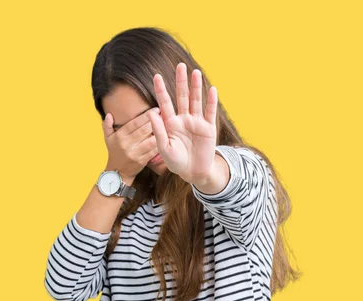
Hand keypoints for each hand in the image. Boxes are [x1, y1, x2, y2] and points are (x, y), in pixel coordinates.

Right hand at [102, 106, 160, 180]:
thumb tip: (109, 114)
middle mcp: (127, 144)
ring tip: (167, 125)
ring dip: (160, 133)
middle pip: (144, 130)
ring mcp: (134, 153)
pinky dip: (160, 144)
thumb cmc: (114, 152)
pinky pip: (153, 151)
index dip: (146, 115)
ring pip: (150, 140)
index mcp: (120, 136)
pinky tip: (166, 138)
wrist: (117, 172)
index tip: (156, 109)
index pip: (134, 123)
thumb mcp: (108, 139)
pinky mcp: (141, 161)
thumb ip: (107, 125)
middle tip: (164, 115)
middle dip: (156, 121)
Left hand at [146, 62, 218, 184]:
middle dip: (180, 82)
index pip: (164, 103)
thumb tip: (151, 113)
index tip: (156, 76)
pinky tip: (212, 89)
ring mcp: (196, 122)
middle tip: (180, 65)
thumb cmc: (176, 162)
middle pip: (182, 97)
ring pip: (196, 101)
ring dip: (196, 87)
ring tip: (195, 72)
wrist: (193, 172)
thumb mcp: (164, 148)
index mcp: (170, 123)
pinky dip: (211, 101)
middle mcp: (183, 119)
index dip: (161, 90)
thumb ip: (158, 131)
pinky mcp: (208, 128)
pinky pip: (209, 112)